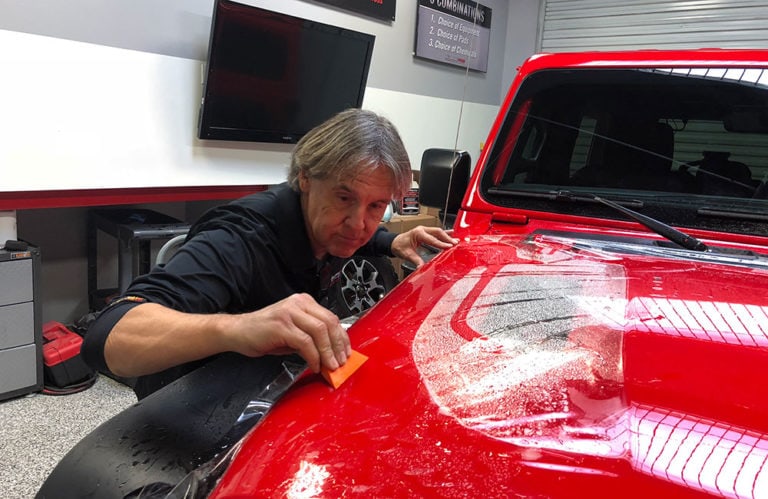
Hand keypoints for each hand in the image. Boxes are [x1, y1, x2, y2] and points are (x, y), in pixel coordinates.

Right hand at [226, 293, 350, 372]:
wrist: (238, 332)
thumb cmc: (265, 333)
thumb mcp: (293, 332)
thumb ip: (312, 338)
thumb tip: (332, 353)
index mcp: (304, 302)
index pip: (331, 318)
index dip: (342, 337)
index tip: (346, 352)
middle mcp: (298, 303)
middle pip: (328, 323)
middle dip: (338, 346)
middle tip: (340, 363)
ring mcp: (290, 313)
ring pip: (319, 331)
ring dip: (328, 353)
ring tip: (330, 366)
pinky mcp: (282, 326)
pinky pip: (305, 342)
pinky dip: (314, 356)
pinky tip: (315, 365)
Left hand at [391, 225, 458, 267]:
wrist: (395, 243)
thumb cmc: (399, 246)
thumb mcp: (407, 254)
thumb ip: (415, 260)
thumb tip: (422, 267)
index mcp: (418, 233)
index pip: (432, 239)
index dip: (441, 243)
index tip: (449, 247)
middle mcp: (422, 230)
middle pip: (438, 232)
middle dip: (447, 238)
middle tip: (455, 244)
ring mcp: (425, 230)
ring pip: (439, 232)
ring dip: (447, 236)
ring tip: (456, 240)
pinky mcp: (426, 233)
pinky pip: (437, 233)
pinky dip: (445, 234)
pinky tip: (452, 234)